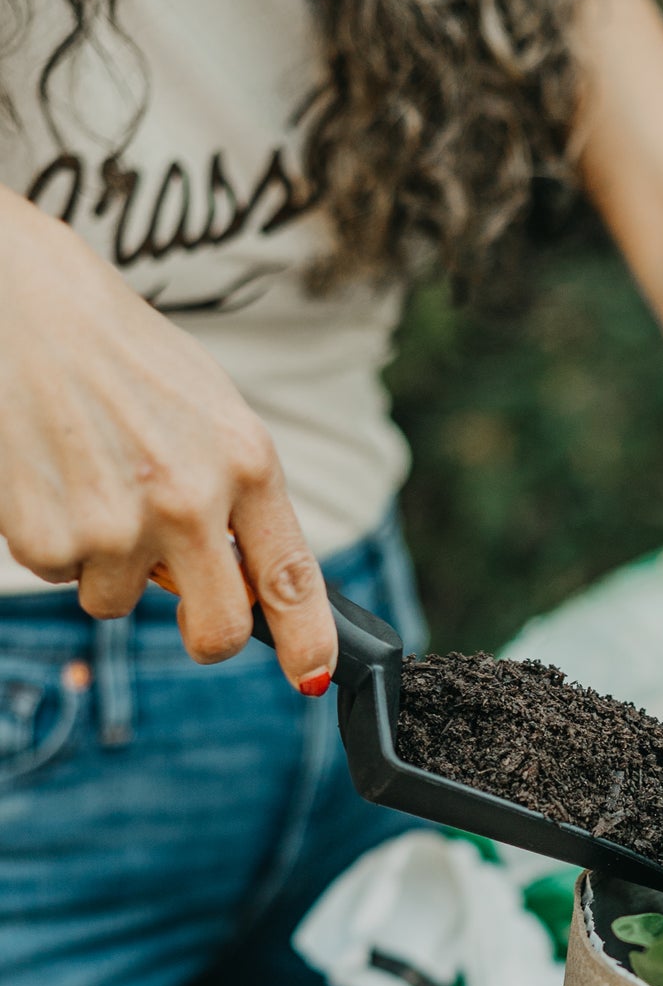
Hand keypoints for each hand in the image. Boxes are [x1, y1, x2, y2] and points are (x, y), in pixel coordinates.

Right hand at [0, 189, 335, 689]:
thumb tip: (248, 584)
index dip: (308, 642)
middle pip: (218, 630)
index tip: (312, 679)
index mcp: (246, 462)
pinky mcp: (50, 538)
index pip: (291, 578)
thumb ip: (238, 497)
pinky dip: (56, 541)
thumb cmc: (125, 360)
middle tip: (183, 600)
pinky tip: (53, 477)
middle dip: (205, 632)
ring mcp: (118, 525)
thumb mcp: (211, 413)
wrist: (21, 306)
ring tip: (93, 478)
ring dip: (109, 561)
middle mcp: (189, 500)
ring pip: (121, 600)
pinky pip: (64, 577)